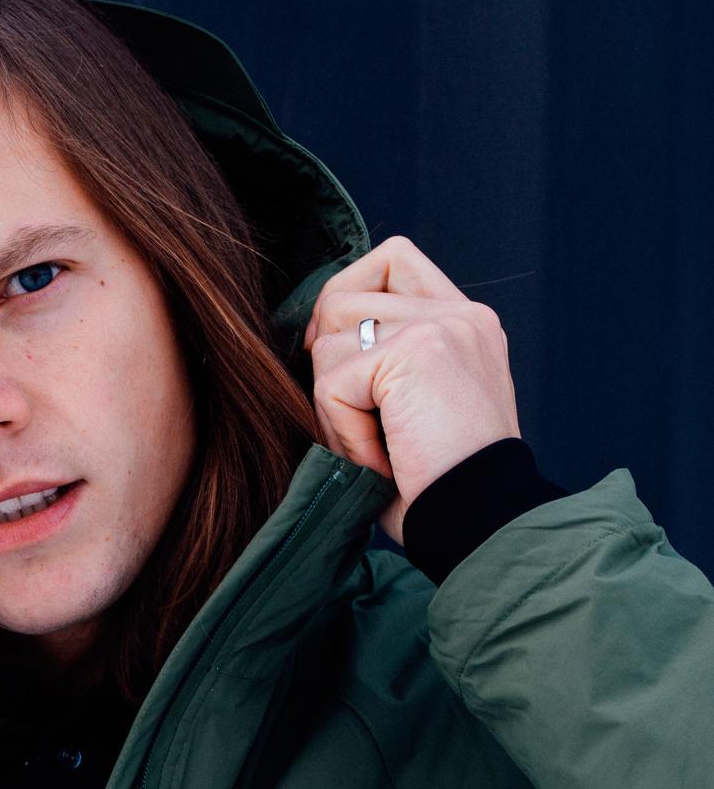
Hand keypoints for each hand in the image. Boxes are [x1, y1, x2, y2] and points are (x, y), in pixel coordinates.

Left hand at [301, 235, 521, 544]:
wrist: (479, 527)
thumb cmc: (438, 489)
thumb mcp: (410, 411)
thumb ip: (380, 359)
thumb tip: (310, 337)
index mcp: (464, 323)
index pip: (390, 261)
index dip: (345, 299)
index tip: (340, 360)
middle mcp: (460, 315)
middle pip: (341, 295)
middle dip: (330, 367)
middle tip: (363, 425)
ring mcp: (442, 327)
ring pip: (328, 340)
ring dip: (335, 408)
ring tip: (379, 447)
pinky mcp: (418, 352)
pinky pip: (331, 384)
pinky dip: (343, 432)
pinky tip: (382, 460)